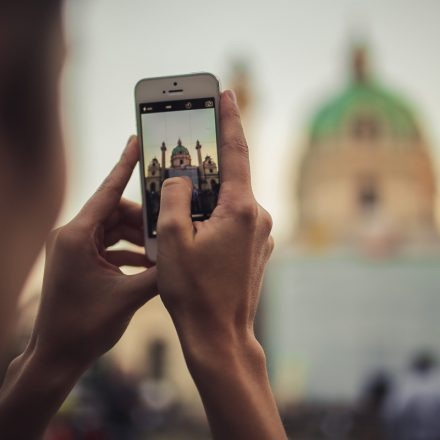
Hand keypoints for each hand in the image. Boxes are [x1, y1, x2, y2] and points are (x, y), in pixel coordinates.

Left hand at [29, 135, 155, 366]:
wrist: (57, 355)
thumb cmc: (84, 327)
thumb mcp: (129, 297)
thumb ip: (159, 273)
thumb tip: (184, 255)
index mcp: (77, 237)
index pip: (107, 192)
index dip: (124, 165)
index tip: (136, 142)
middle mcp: (71, 236)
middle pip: (114, 212)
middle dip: (142, 219)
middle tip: (169, 223)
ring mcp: (74, 247)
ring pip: (113, 229)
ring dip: (137, 237)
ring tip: (162, 246)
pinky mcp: (78, 259)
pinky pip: (108, 244)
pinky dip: (128, 250)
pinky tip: (148, 261)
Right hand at [156, 91, 284, 439]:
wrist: (219, 335)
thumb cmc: (194, 291)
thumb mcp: (173, 238)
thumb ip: (174, 196)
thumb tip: (179, 177)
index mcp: (241, 209)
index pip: (236, 151)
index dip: (229, 119)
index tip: (226, 94)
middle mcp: (259, 217)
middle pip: (231, 179)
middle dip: (207, 167)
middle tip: (186, 156)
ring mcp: (261, 235)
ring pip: (231, 202)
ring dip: (208, 198)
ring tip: (183, 207)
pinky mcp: (257, 249)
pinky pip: (235, 221)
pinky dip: (215, 217)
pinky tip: (196, 232)